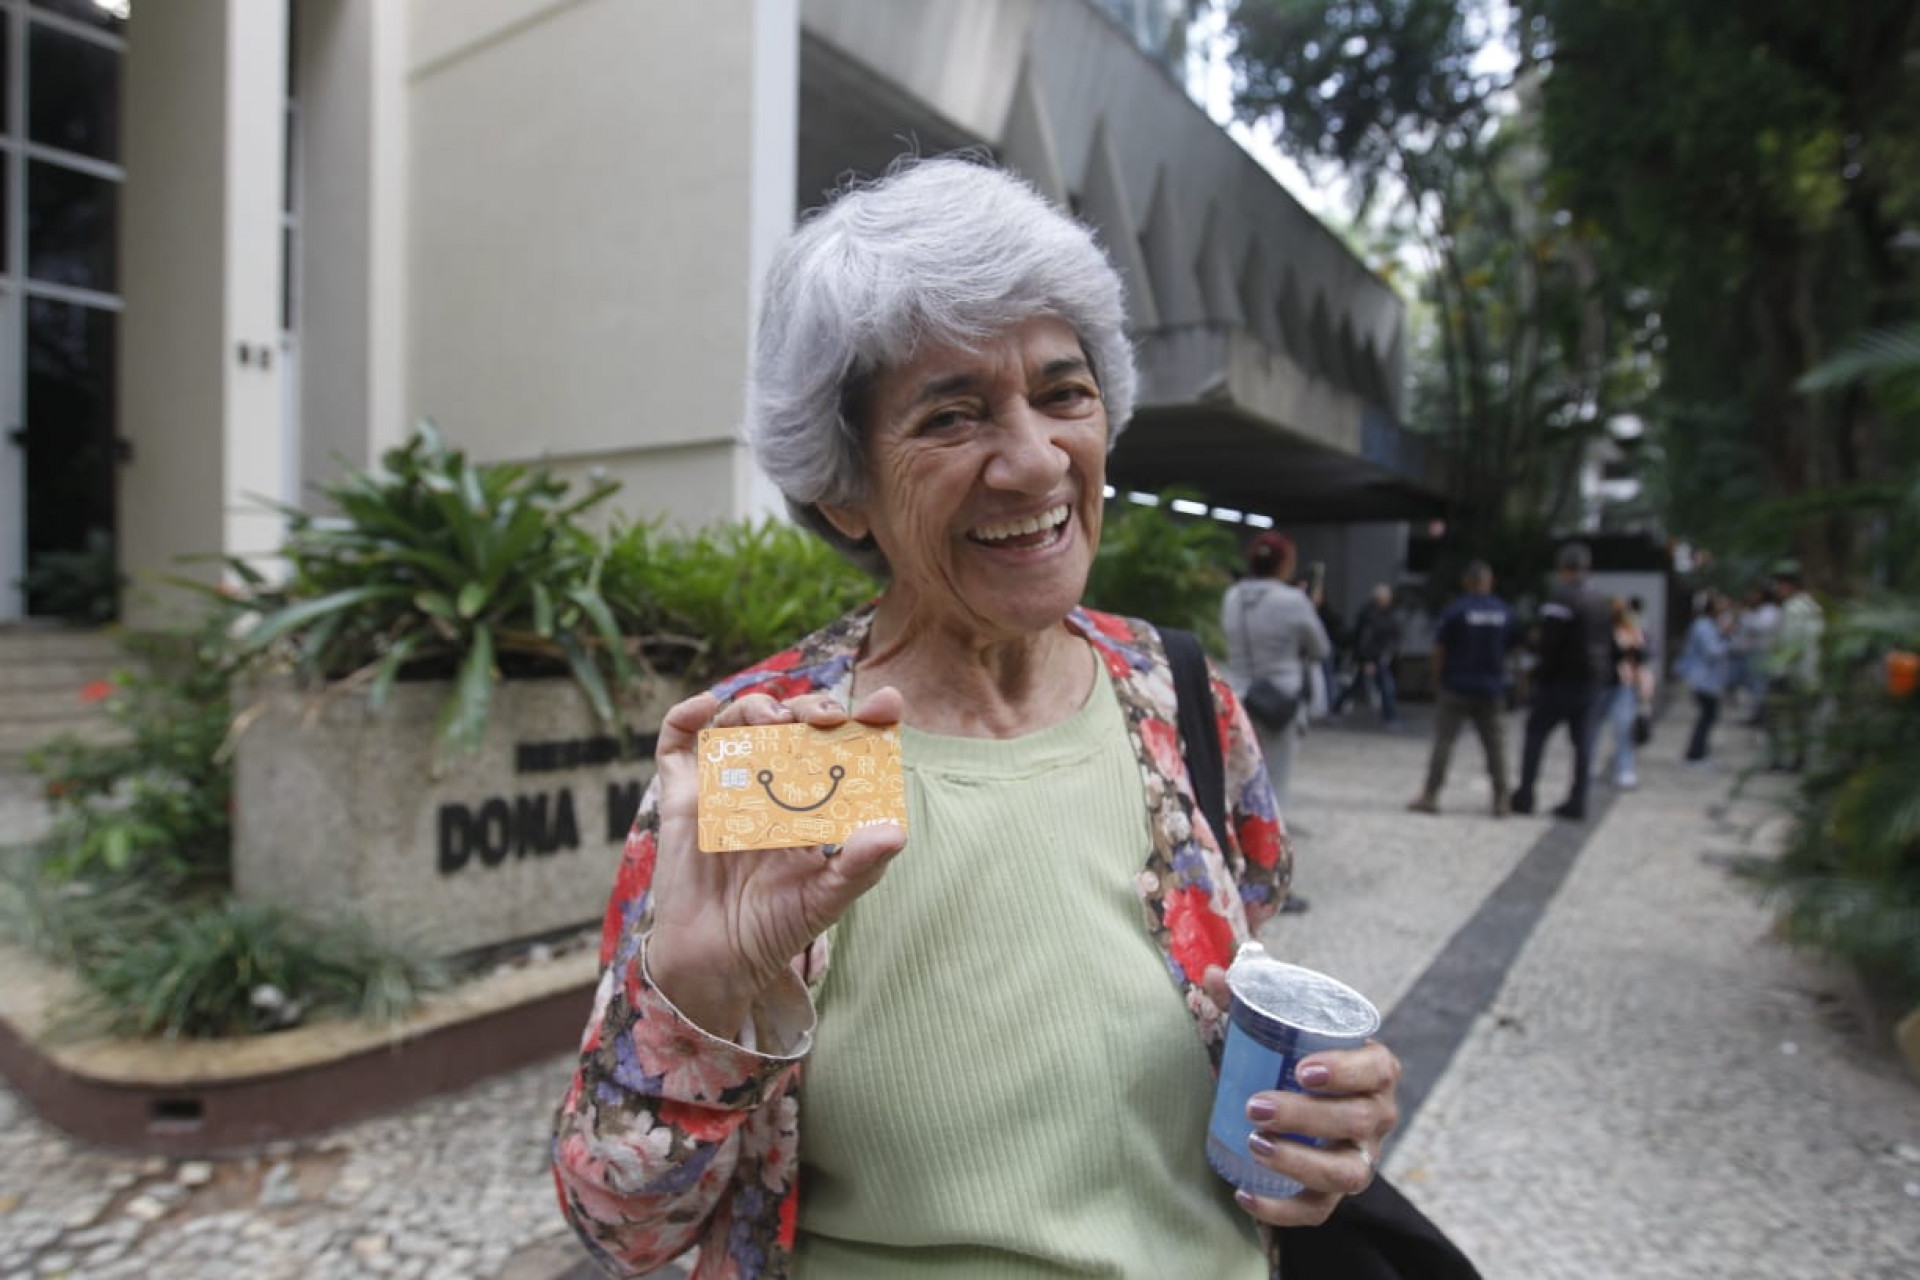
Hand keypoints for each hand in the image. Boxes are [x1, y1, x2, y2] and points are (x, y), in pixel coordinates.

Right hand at [643, 687, 908, 1037]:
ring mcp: (726, 785)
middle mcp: (773, 784)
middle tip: (824, 719)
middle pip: (794, 723)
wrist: (717, 961)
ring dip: (758, 708)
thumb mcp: (827, 898)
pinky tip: (705, 705)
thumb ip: (861, 865)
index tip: (885, 704)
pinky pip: (677, 746)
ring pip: (740, 723)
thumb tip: (895, 832)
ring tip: (775, 721)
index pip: (843, 745)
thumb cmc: (777, 927)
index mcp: (815, 800)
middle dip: (812, 708)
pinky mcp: (683, 796)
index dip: (865, 719)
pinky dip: (684, 717)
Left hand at [1200, 967, 1399, 1228]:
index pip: (1376, 1068)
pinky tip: (1244, 1194)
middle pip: (1358, 1122)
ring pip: (1348, 1173)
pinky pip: (1319, 1213)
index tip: (1302, 1069)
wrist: (1303, 1104)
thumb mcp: (1278, 1026)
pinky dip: (1282, 1210)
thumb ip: (1248, 997)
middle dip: (1307, 1117)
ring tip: (1255, 1145)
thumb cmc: (1294, 1058)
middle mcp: (1377, 1117)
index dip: (1346, 1070)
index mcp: (1374, 1069)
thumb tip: (1216, 973)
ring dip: (1301, 1163)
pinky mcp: (1335, 1194)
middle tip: (1256, 1106)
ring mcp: (1361, 1159)